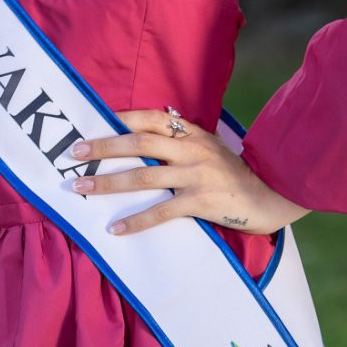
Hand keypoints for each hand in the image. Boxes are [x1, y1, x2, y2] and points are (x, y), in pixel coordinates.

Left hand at [65, 109, 308, 236]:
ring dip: (107, 182)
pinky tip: (114, 228)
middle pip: (138, 143)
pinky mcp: (203, 202)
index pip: (148, 118)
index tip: (87, 123)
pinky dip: (136, 220)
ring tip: (80, 187)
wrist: (274, 194)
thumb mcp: (209, 147)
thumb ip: (180, 141)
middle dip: (102, 147)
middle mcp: (192, 149)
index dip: (117, 119)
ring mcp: (197, 175)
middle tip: (72, 153)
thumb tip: (139, 137)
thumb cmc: (234, 173)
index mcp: (192, 133)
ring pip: (144, 177)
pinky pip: (162, 211)